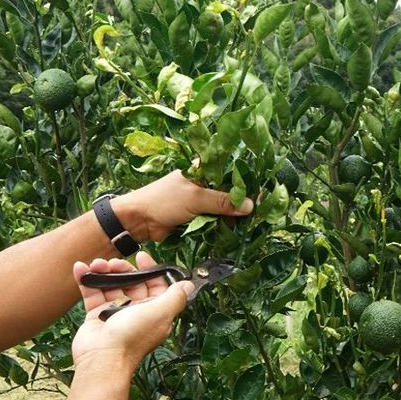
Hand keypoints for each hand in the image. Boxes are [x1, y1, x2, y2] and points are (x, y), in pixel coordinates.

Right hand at [71, 252, 193, 372]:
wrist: (102, 359)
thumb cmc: (131, 338)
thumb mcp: (160, 313)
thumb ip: (175, 296)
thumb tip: (189, 285)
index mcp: (156, 312)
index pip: (156, 285)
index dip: (150, 269)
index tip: (141, 256)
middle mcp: (137, 312)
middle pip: (132, 282)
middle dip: (123, 268)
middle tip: (113, 263)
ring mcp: (115, 314)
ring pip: (111, 285)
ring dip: (103, 271)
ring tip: (95, 265)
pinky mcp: (96, 316)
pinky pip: (92, 293)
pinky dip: (86, 279)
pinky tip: (80, 268)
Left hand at [112, 170, 253, 241]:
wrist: (138, 222)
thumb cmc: (163, 201)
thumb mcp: (195, 198)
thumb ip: (222, 202)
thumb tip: (250, 206)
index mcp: (201, 169)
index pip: (230, 170)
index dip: (246, 180)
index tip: (262, 191)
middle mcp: (203, 182)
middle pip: (230, 190)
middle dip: (243, 201)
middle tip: (260, 211)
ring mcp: (200, 200)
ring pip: (224, 207)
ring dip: (234, 216)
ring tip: (251, 223)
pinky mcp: (196, 217)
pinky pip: (215, 220)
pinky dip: (224, 225)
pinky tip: (236, 230)